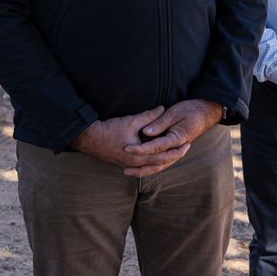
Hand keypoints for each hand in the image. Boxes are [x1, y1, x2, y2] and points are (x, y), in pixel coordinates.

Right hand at [71, 106, 190, 176]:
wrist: (89, 138)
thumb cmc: (110, 130)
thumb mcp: (131, 121)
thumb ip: (149, 116)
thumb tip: (162, 108)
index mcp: (139, 156)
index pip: (163, 156)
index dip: (177, 150)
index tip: (187, 143)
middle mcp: (136, 163)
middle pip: (160, 164)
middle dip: (174, 156)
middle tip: (185, 149)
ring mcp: (130, 164)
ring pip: (152, 167)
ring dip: (164, 161)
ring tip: (174, 153)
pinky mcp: (124, 162)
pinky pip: (143, 166)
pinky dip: (153, 163)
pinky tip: (157, 158)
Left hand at [121, 99, 223, 177]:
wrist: (208, 112)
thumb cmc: (192, 109)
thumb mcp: (175, 112)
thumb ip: (160, 123)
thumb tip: (146, 132)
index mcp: (177, 138)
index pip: (155, 147)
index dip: (140, 148)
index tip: (126, 148)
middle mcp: (178, 148)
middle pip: (157, 161)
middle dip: (140, 165)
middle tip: (124, 167)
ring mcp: (178, 150)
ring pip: (160, 165)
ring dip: (145, 170)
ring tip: (129, 171)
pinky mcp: (176, 149)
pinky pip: (163, 162)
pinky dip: (152, 167)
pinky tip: (141, 167)